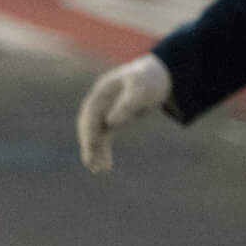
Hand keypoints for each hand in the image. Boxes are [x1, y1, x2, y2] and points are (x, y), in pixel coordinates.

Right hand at [75, 53, 170, 172]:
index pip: (90, 114)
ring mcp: (106, 109)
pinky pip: (105, 135)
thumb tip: (110, 123)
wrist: (157, 75)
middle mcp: (100, 101)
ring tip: (97, 170)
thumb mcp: (140, 91)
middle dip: (88, 144)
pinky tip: (106, 164)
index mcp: (102, 92)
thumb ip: (126, 105)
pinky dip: (104, 149)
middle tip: (90, 164)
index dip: (88, 131)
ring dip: (95, 150)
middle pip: (89, 125)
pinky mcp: (114, 117)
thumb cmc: (149, 80)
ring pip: (96, 132)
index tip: (90, 148)